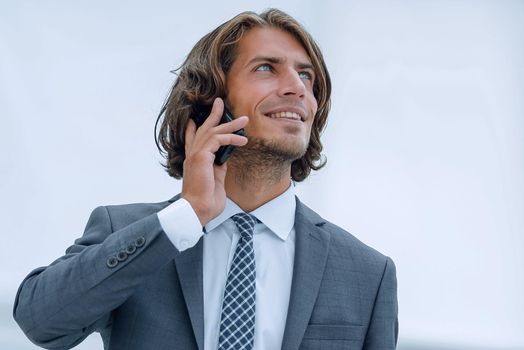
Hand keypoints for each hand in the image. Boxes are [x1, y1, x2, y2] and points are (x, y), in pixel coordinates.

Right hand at [181, 97, 248, 224]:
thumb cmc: (206, 200)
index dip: (195, 126)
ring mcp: (195, 155)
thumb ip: (218, 166)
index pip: (192, 138)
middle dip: (213, 114)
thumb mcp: (215, 179)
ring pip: (212, 131)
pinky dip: (231, 138)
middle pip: (202, 128)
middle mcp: (192, 155)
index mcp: (194, 161)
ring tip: (244, 120)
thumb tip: (226, 157)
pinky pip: (217, 140)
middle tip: (220, 102)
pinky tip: (243, 140)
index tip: (198, 116)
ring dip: (230, 124)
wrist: (198, 210)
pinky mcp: (201, 157)